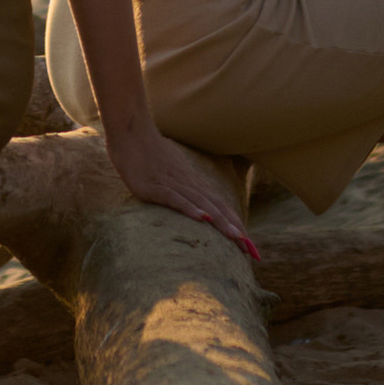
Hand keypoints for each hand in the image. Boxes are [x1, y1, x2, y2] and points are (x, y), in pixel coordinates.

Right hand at [107, 122, 259, 262]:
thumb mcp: (169, 173)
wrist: (131, 132)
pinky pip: (175, 198)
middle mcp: (188, 184)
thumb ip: (182, 187)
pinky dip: (190, 208)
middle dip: (235, 230)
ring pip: (202, 204)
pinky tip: (202, 219)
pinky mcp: (154, 186)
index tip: (250, 246)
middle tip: (252, 251)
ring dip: (221, 222)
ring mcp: (172, 184)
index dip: (236, 224)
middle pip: (217, 208)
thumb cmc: (148, 153)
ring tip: (237, 237)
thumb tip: (194, 203)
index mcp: (193, 183)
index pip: (220, 206)